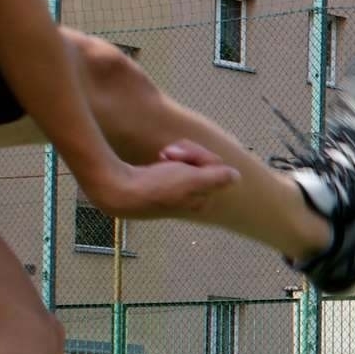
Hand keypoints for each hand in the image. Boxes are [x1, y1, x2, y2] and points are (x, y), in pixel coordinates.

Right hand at [78, 141, 237, 218]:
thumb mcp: (192, 181)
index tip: (183, 158)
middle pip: (202, 163)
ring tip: (162, 155)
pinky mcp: (161, 184)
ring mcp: (176, 190)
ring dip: (177, 153)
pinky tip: (159, 160)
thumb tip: (237, 176)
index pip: (214, 167)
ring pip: (188, 161)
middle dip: (188, 153)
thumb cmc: (156, 187)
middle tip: (167, 153)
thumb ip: (217, 178)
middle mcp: (191, 198)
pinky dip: (168, 158)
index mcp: (202, 200)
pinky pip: (174, 163)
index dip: (201, 157)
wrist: (116, 191)